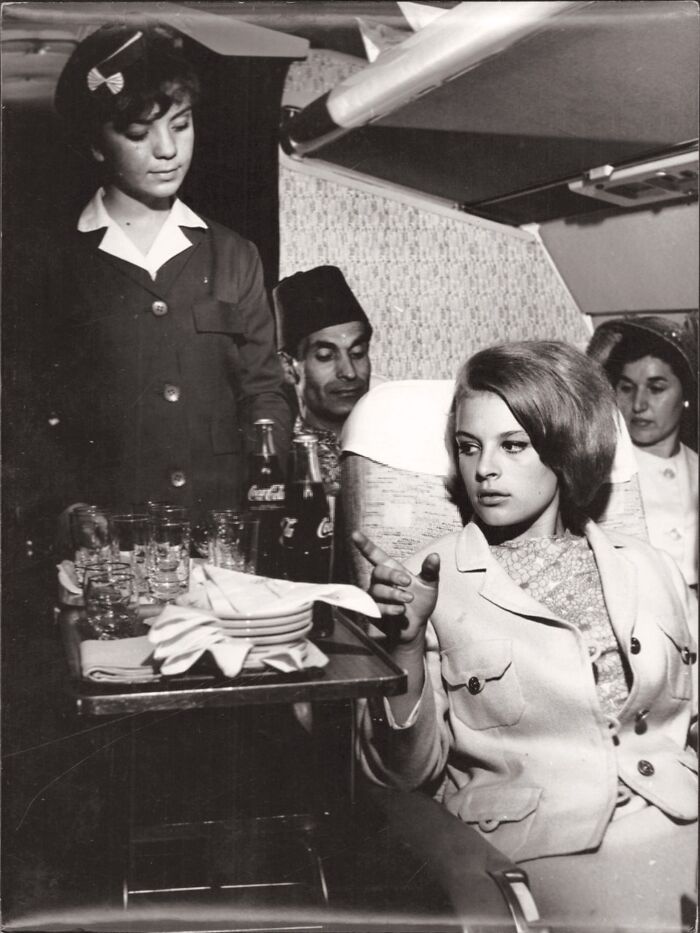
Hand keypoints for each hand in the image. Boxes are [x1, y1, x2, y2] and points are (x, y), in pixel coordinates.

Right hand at [352, 530, 439, 644]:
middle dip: (392, 576)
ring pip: (377, 590)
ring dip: (394, 594)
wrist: (417, 627)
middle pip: (378, 571)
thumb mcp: (429, 585)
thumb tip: (435, 556)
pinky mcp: (373, 612)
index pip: (375, 555)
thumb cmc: (421, 603)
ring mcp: (375, 597)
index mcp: (391, 570)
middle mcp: (380, 582)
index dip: (364, 545)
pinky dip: (390, 608)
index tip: (354, 534)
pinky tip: (401, 611)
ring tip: (409, 599)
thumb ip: (430, 571)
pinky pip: (376, 608)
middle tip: (408, 582)